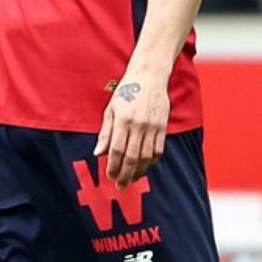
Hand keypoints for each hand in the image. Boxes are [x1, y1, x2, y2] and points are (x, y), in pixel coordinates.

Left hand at [93, 67, 169, 187]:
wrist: (149, 76)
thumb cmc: (126, 91)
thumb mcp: (111, 109)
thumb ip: (105, 132)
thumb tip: (98, 153)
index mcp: (123, 119)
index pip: (116, 150)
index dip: (113, 166)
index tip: (110, 176)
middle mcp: (138, 124)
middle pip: (132, 157)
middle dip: (125, 174)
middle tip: (120, 185)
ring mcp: (152, 127)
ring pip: (146, 157)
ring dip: (139, 172)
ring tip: (131, 179)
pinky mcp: (163, 127)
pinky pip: (158, 151)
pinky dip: (151, 163)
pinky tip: (144, 168)